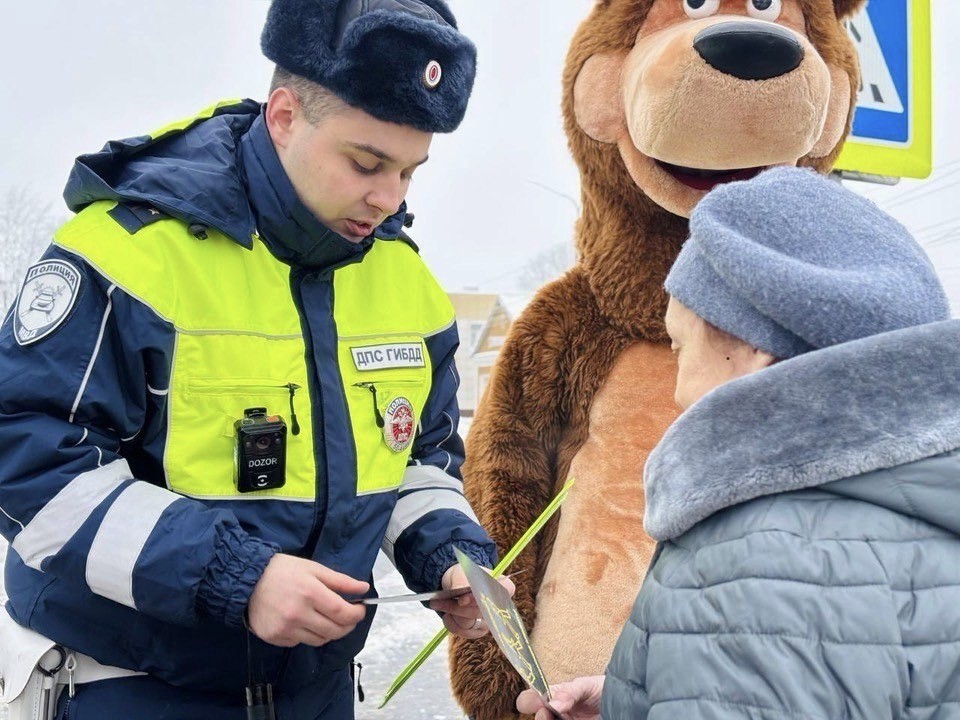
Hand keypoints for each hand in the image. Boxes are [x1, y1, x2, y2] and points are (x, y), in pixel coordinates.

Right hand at [247, 554, 367, 646]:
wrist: (247, 580)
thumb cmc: (282, 571)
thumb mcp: (313, 568)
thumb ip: (340, 581)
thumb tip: (363, 589)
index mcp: (310, 593)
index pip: (342, 613)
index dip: (356, 615)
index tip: (360, 610)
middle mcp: (298, 614)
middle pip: (333, 631)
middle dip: (347, 626)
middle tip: (348, 617)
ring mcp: (285, 629)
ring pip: (319, 640)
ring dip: (328, 631)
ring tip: (325, 618)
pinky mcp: (275, 638)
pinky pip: (300, 642)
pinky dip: (307, 634)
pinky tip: (303, 621)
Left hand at [428, 564, 515, 638]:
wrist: (456, 584)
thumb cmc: (462, 576)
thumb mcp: (461, 573)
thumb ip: (463, 584)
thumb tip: (463, 601)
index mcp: (503, 586)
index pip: (497, 595)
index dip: (480, 598)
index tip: (461, 599)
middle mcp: (500, 606)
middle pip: (479, 612)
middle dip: (456, 607)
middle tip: (437, 601)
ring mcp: (491, 620)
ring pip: (470, 624)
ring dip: (451, 615)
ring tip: (438, 605)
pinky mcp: (480, 630)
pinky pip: (465, 633)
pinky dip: (452, 625)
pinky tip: (447, 616)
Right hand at [516, 676, 604, 719]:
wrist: (621, 701)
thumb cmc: (603, 689)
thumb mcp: (586, 685)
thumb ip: (570, 692)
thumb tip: (553, 703)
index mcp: (554, 696)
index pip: (532, 698)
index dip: (528, 701)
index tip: (531, 703)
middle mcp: (556, 712)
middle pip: (540, 718)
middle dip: (541, 717)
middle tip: (547, 714)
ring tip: (562, 718)